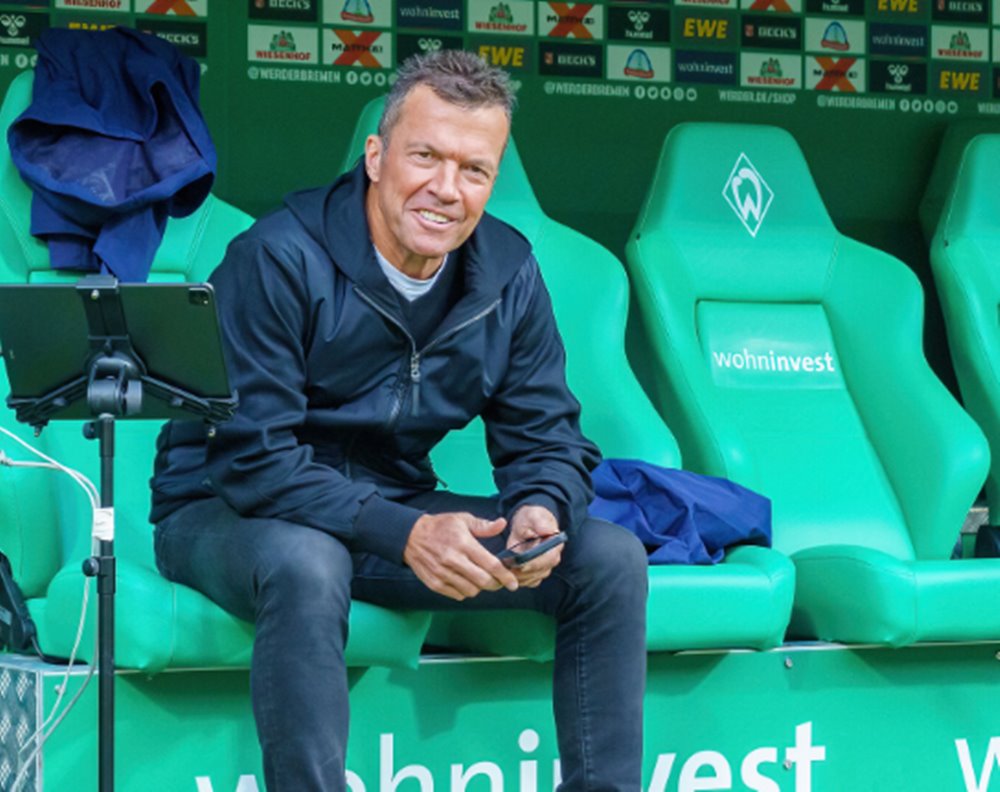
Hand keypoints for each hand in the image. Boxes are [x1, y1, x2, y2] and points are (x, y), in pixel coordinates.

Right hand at [403, 512, 518, 600]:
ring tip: (479, 578)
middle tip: (499, 581)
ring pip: (471, 591)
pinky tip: (464, 581)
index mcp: (463, 543)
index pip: (491, 565)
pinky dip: (465, 591)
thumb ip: (483, 525)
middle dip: (496, 584)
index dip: (505, 576)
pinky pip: (457, 595)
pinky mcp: (435, 584)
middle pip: (483, 581)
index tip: (513, 582)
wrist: (411, 536)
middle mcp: (453, 560)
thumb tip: (502, 524)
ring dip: (479, 587)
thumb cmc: (440, 526)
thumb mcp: (462, 520)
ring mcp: (443, 574)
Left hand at [507, 505, 562, 587]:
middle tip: (505, 569)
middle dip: (522, 572)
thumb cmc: (531, 518)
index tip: (519, 564)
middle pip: (539, 572)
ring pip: (532, 579)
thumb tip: (546, 531)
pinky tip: (507, 573)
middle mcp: (552, 559)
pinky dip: (517, 580)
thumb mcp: (533, 516)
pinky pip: (527, 582)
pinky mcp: (536, 574)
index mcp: (555, 545)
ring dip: (517, 577)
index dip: (533, 563)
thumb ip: (539, 523)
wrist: (529, 523)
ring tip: (503, 570)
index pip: (547, 559)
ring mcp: (544, 568)